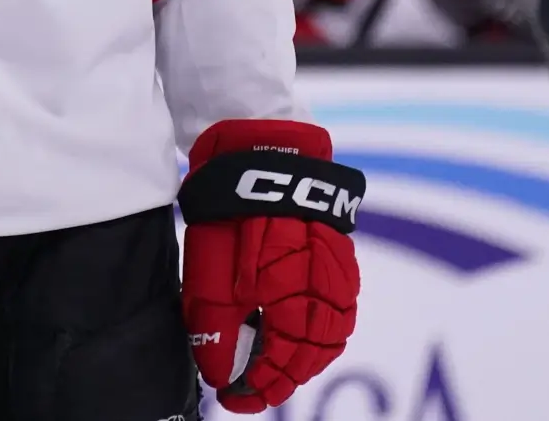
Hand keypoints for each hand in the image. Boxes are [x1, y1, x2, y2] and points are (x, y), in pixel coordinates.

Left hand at [179, 120, 361, 412]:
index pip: (283, 366)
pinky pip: (337, 307)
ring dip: (303, 357)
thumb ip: (217, 332)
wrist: (259, 152)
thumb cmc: (230, 212)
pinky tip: (295, 329)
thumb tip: (224, 376)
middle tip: (251, 387)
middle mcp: (327, 291)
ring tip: (272, 365)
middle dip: (282, 378)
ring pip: (330, 334)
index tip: (234, 398)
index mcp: (295, 299)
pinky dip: (318, 328)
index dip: (258, 389)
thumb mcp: (209, 276)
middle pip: (312, 355)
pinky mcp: (339, 255)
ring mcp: (338, 272)